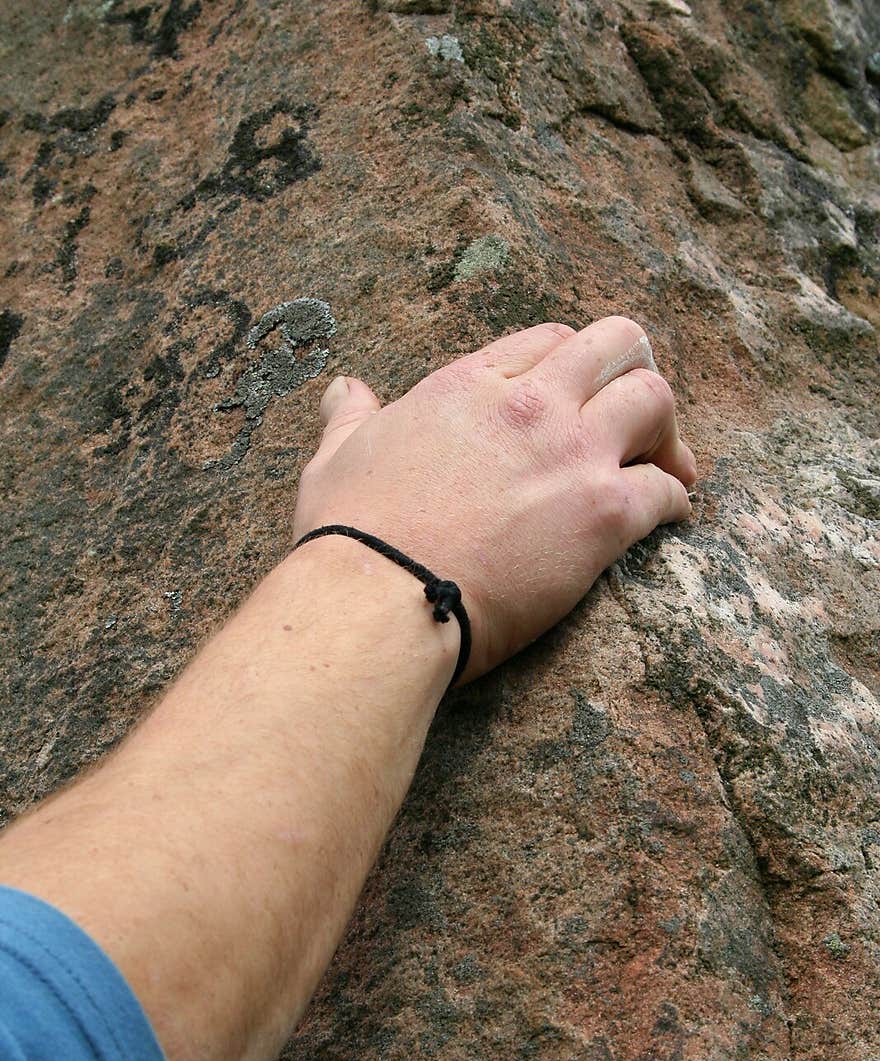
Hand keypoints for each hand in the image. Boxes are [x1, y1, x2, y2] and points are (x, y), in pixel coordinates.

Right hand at [293, 317, 695, 681]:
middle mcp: (529, 404)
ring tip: (667, 468)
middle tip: (639, 420)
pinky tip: (671, 517)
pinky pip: (667, 489)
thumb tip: (344, 390)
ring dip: (667, 433)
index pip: (550, 340)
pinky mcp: (603, 514)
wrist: (380, 600)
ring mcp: (571, 453)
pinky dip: (676, 502)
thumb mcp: (335, 459)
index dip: (573, 365)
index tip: (577, 397)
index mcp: (470, 385)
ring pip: (655, 403)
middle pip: (618, 346)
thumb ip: (351, 418)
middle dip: (637, 374)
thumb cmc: (352, 536)